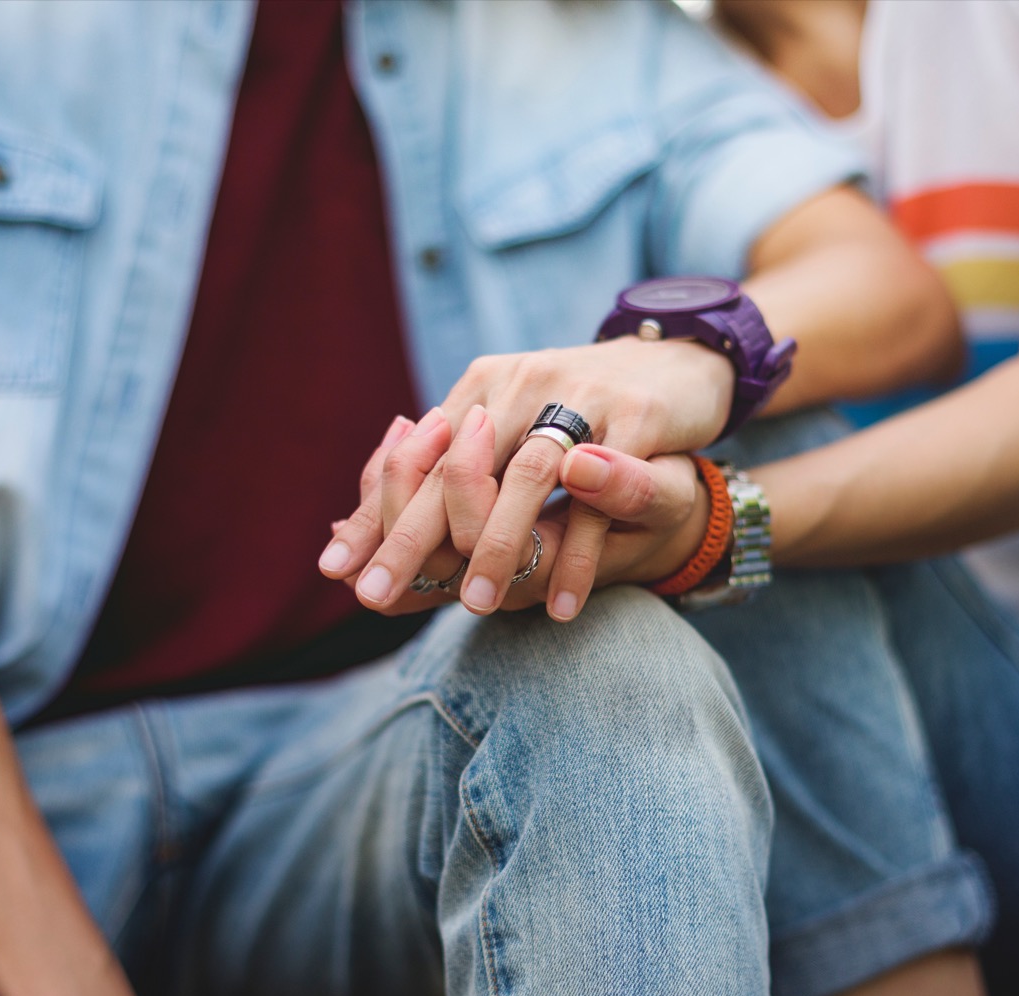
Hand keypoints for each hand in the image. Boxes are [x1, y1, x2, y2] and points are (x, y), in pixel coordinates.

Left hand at [320, 408, 708, 618]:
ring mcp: (581, 399)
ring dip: (498, 549)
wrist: (681, 367)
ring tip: (478, 605)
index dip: (377, 513)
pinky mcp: (635, 420)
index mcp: (484, 387)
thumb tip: (349, 525)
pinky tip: (560, 605)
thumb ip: (454, 471)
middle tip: (376, 596)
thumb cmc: (587, 414)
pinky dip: (577, 558)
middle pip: (455, 466)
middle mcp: (522, 385)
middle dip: (412, 539)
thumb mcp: (518, 432)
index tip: (337, 568)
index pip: (416, 456)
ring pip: (524, 478)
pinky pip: (597, 498)